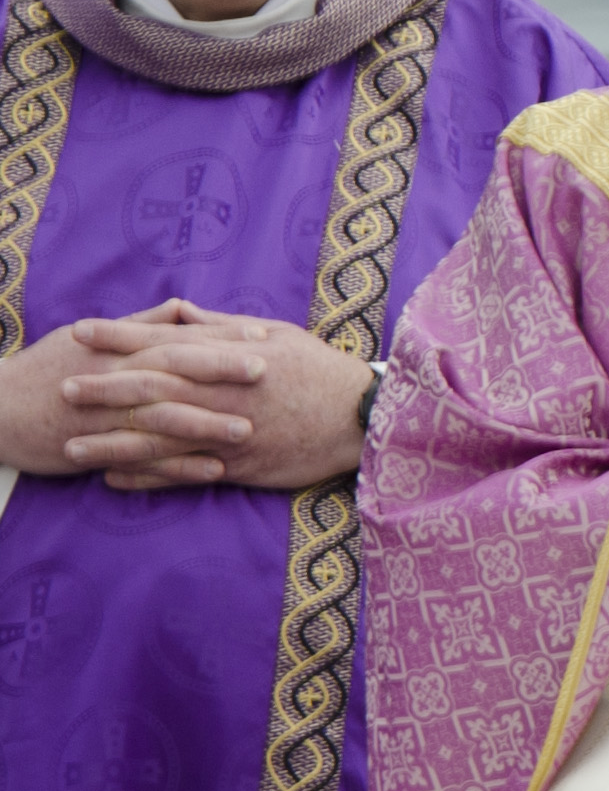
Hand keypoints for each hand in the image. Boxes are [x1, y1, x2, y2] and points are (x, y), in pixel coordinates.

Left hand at [15, 300, 369, 490]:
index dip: (121, 336)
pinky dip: (149, 478)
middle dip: (104, 388)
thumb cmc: (321, 370)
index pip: (165, 342)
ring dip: (113, 442)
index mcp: (231, 357)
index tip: (82, 331)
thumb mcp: (277, 334)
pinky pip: (186, 473)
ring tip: (72, 447)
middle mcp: (224, 394)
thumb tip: (180, 311)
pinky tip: (116, 479)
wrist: (363, 417)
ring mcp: (230, 433)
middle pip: (154, 389)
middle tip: (64, 387)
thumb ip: (223, 326)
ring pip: (162, 438)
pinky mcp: (241, 466)